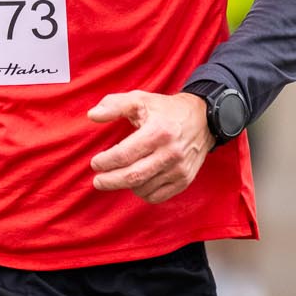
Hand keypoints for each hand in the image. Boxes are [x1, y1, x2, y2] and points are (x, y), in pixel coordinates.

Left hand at [87, 91, 212, 204]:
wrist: (204, 119)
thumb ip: (114, 105)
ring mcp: (180, 169)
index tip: (95, 163)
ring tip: (120, 176)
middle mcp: (171, 153)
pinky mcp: (185, 180)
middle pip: (133, 176)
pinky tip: (137, 183)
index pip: (124, 154)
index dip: (105, 162)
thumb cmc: (166, 110)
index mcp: (158, 132)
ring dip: (126, 185)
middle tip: (98, 181)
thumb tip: (92, 115)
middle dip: (110, 181)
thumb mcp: (140, 99)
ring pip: (143, 188)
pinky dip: (142, 192)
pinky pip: (157, 196)